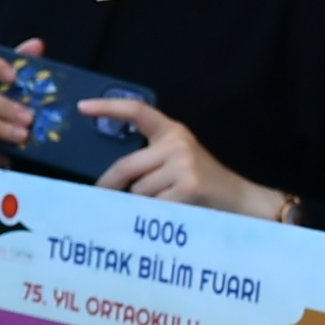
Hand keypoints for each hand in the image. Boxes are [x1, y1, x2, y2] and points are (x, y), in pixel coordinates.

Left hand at [86, 99, 277, 218]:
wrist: (242, 201)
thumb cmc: (204, 185)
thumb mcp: (179, 162)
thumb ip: (149, 161)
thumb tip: (108, 183)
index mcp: (172, 131)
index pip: (137, 110)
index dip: (109, 107)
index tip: (83, 107)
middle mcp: (176, 143)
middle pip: (126, 166)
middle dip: (109, 186)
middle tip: (98, 198)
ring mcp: (183, 164)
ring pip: (138, 192)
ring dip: (141, 207)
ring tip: (162, 209)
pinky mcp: (188, 186)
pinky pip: (152, 207)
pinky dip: (154, 217)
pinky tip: (170, 217)